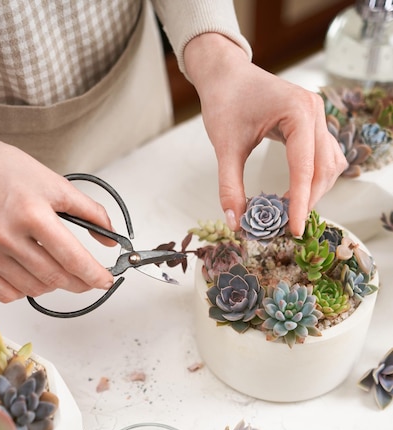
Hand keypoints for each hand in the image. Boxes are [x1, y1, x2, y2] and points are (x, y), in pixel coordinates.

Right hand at [0, 129, 114, 301]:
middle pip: (55, 278)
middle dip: (80, 283)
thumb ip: (90, 212)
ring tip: (60, 272)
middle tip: (90, 280)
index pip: (72, 258)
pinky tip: (33, 276)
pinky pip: (5, 293)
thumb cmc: (10, 172)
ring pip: (33, 290)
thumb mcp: (56, 185)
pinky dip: (25, 291)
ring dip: (54, 287)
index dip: (95, 275)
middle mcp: (6, 235)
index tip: (106, 280)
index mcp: (32, 214)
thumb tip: (110, 238)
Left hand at [184, 34, 346, 236]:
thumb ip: (230, 186)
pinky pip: (324, 157)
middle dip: (308, 199)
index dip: (300, 203)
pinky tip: (295, 193)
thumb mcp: (225, 146)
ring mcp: (317, 117)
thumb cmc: (225, 102)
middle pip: (324, 169)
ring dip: (314, 190)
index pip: (304, 168)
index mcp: (298, 111)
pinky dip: (314, 178)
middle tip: (287, 225)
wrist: (225, 74)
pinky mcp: (313, 124)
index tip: (293, 230)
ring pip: (329, 164)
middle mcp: (315, 112)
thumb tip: (236, 223)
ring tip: (290, 211)